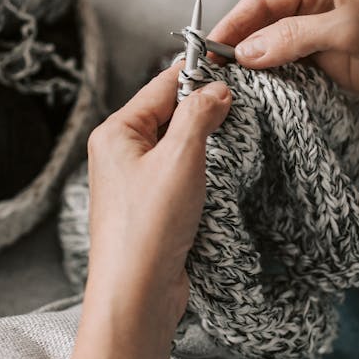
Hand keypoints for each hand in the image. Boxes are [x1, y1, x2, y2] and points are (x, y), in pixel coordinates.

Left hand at [83, 63, 231, 350]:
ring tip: (238, 135)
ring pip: (178, 146)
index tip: (231, 63)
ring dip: (206, 142)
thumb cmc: (148, 228)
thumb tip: (217, 90)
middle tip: (243, 103)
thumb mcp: (181, 158)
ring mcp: (135, 183)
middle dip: (205, 108)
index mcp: (116, 134)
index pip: (161, 86)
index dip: (197, 73)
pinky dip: (203, 170)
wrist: (136, 295)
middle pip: (169, 114)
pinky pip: (180, 175)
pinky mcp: (151, 209)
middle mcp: (120, 154)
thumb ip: (200, 115)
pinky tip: (223, 173)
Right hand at [209, 0, 358, 106]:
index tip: (210, 46)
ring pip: (275, 49)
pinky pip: (293, 71)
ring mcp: (323, 36)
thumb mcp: (351, 27)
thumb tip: (246, 52)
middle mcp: (317, 5)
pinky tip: (259, 96)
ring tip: (226, 88)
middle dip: (238, 46)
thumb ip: (296, 37)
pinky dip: (275, 82)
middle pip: (263, 24)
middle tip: (210, 72)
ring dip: (254, 67)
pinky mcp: (332, 64)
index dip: (234, 21)